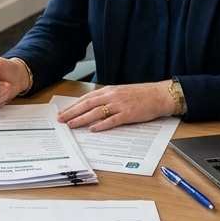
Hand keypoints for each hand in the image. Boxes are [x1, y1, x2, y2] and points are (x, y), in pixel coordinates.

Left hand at [56, 82, 171, 131]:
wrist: (159, 95)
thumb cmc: (141, 95)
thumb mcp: (120, 93)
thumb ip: (106, 99)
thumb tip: (91, 107)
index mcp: (108, 91)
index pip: (86, 98)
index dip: (73, 106)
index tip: (62, 112)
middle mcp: (112, 96)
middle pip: (87, 105)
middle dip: (72, 112)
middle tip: (61, 120)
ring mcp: (119, 105)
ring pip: (96, 112)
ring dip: (82, 119)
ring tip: (71, 125)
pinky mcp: (128, 114)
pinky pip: (112, 120)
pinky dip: (101, 125)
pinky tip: (93, 129)